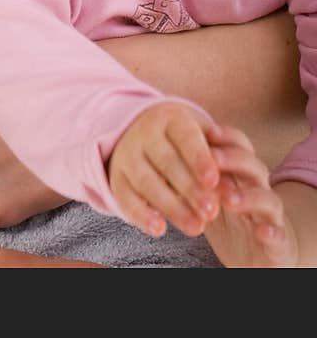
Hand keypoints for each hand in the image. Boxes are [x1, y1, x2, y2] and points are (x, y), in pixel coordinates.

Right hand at [108, 102, 221, 237]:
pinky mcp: (116, 176)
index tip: (213, 181)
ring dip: (172, 206)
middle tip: (212, 212)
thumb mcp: (200, 137)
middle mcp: (145, 132)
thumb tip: (231, 188)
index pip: (185, 136)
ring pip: (146, 181)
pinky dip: (141, 214)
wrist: (139, 131)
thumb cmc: (183, 140)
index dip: (199, 158)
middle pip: (167, 161)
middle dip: (190, 189)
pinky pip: (125, 196)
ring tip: (196, 227)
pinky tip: (160, 229)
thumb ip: (217, 160)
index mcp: (171, 118)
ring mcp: (127, 154)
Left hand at [203, 125, 298, 267]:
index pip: (240, 147)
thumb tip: (161, 161)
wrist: (261, 254)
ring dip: (248, 196)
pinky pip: (280, 235)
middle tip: (212, 159)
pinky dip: (272, 232)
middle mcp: (259, 190)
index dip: (228, 137)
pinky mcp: (279, 243)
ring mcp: (270, 216)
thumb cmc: (229, 219)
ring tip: (227, 198)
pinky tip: (262, 231)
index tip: (209, 131)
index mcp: (241, 174)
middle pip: (254, 166)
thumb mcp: (209, 197)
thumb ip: (193, 179)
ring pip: (268, 198)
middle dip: (234, 160)